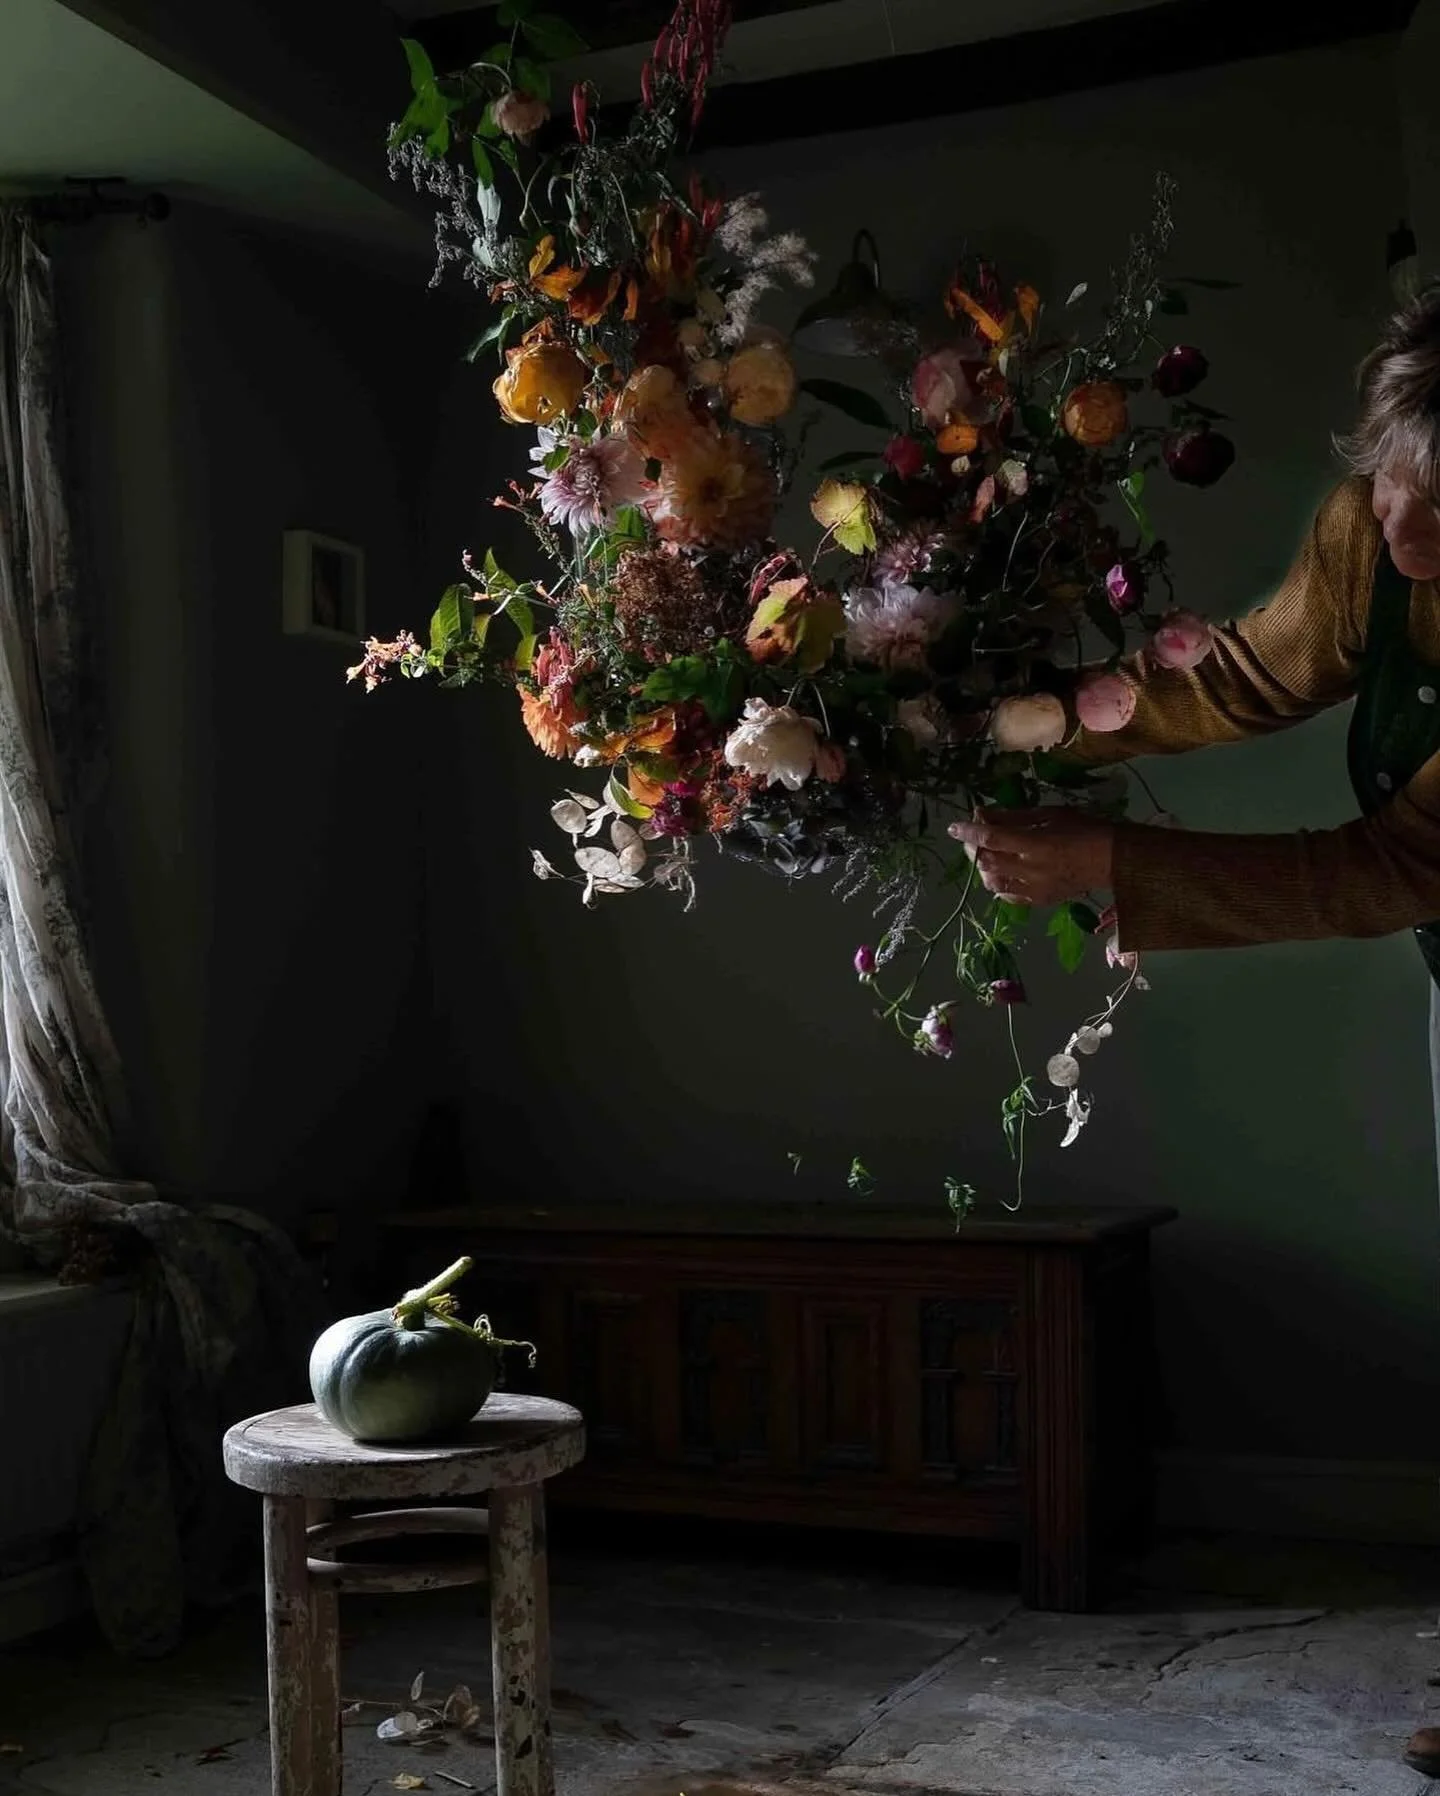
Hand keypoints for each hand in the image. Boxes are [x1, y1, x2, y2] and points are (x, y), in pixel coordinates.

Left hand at [949, 807, 1114, 905]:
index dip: (969, 831)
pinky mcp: (1039, 901)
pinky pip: (1007, 896)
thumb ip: (1014, 817)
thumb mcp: (1050, 814)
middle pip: (986, 862)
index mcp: (1036, 844)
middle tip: (973, 836)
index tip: (954, 827)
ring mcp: (1034, 889)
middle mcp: (1031, 870)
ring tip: (987, 854)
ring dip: (983, 867)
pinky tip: (1001, 872)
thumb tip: (983, 813)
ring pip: (992, 882)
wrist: (1115, 861)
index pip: (991, 838)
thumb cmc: (1085, 829)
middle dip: (973, 847)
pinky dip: (997, 883)